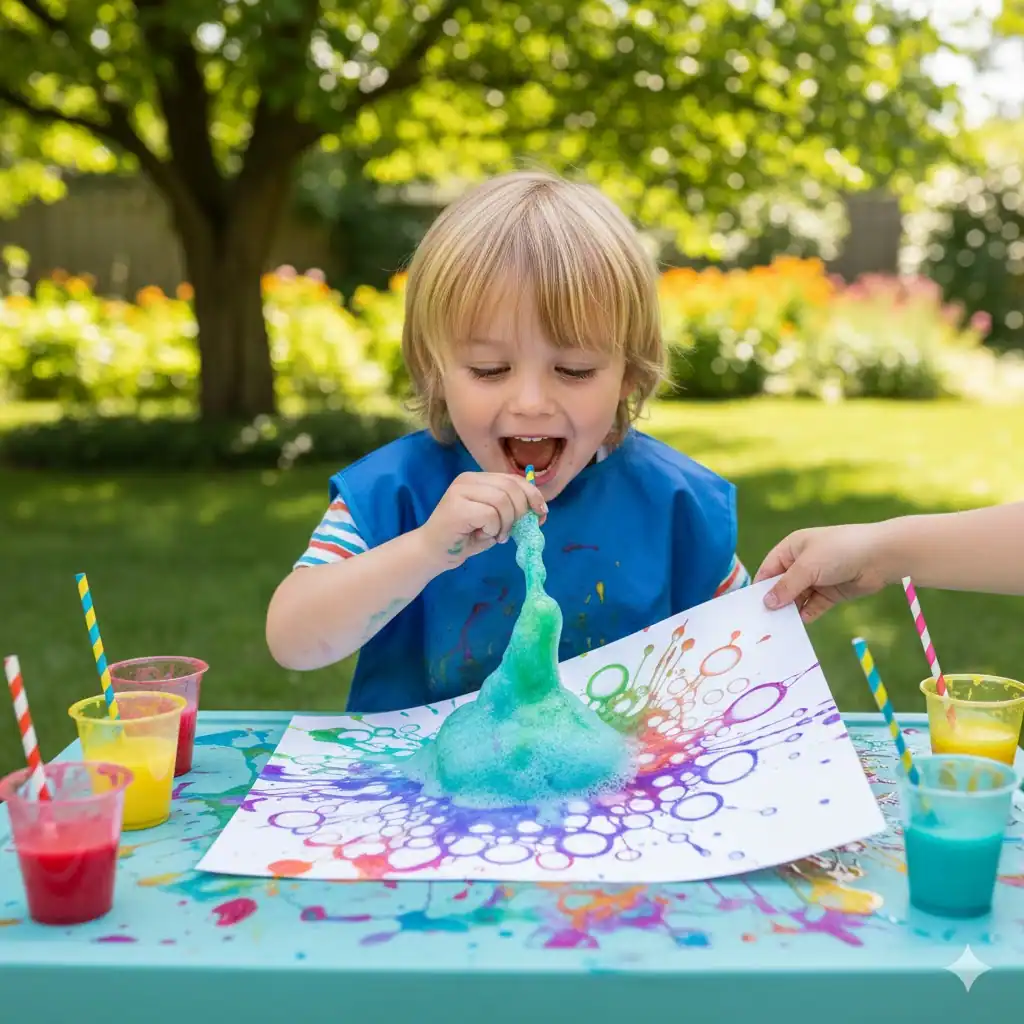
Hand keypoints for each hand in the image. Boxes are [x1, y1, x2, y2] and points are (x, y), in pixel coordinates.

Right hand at [417, 472, 547, 570]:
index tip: (541, 512)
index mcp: (478, 478)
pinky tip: (484, 536)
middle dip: (522, 511)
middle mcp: (468, 479)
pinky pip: (490, 515)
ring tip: (497, 535)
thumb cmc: (463, 537)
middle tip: (514, 531)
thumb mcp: (494, 520)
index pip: (513, 478)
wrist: (433, 552)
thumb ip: (511, 509)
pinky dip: (494, 529)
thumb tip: (539, 509)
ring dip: (507, 523)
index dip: (532, 494)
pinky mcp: (457, 507)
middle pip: (511, 487)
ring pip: (503, 500)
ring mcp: (460, 491)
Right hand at [754, 522, 891, 622]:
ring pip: (796, 598)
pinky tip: (797, 625)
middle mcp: (802, 563)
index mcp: (791, 549)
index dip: (760, 587)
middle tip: (763, 622)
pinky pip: (812, 606)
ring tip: (778, 628)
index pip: (769, 569)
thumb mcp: (807, 566)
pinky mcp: (830, 593)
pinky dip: (805, 615)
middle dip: (774, 602)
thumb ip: (786, 586)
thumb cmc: (839, 550)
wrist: (881, 556)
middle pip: (781, 586)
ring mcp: (817, 579)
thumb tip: (767, 603)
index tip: (751, 607)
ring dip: (789, 611)